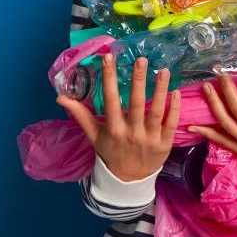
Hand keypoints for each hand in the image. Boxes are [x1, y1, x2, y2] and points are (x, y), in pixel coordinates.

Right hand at [57, 54, 180, 181]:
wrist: (128, 179)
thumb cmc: (111, 151)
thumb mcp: (93, 135)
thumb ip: (80, 115)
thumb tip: (60, 97)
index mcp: (113, 128)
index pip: (110, 99)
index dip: (109, 78)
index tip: (109, 57)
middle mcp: (131, 132)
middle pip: (136, 103)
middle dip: (139, 81)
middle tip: (142, 59)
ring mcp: (150, 138)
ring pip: (156, 111)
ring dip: (161, 90)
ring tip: (164, 70)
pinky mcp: (165, 143)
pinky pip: (171, 122)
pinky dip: (175, 107)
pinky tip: (176, 91)